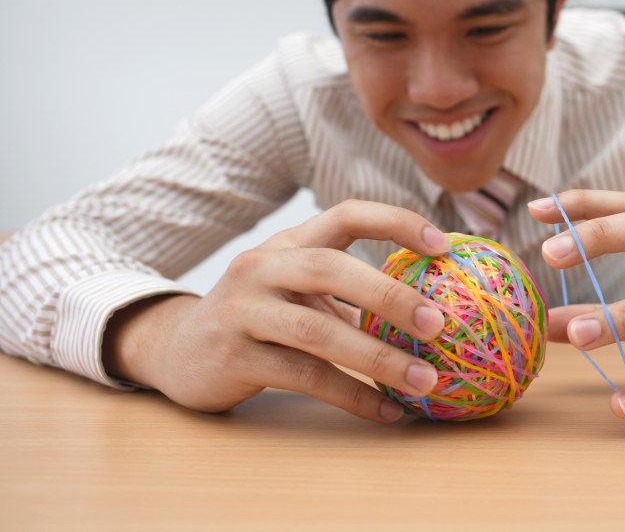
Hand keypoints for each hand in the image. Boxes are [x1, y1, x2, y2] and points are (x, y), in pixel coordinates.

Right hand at [103, 200, 450, 422]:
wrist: (178, 351)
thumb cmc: (261, 317)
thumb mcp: (299, 290)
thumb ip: (352, 293)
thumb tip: (436, 307)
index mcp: (289, 242)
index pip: (346, 215)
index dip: (396, 222)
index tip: (444, 244)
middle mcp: (263, 266)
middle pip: (332, 268)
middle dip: (391, 296)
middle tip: (440, 323)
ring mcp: (245, 310)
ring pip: (319, 332)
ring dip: (379, 358)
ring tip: (426, 381)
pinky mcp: (235, 357)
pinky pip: (304, 378)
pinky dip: (352, 396)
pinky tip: (387, 411)